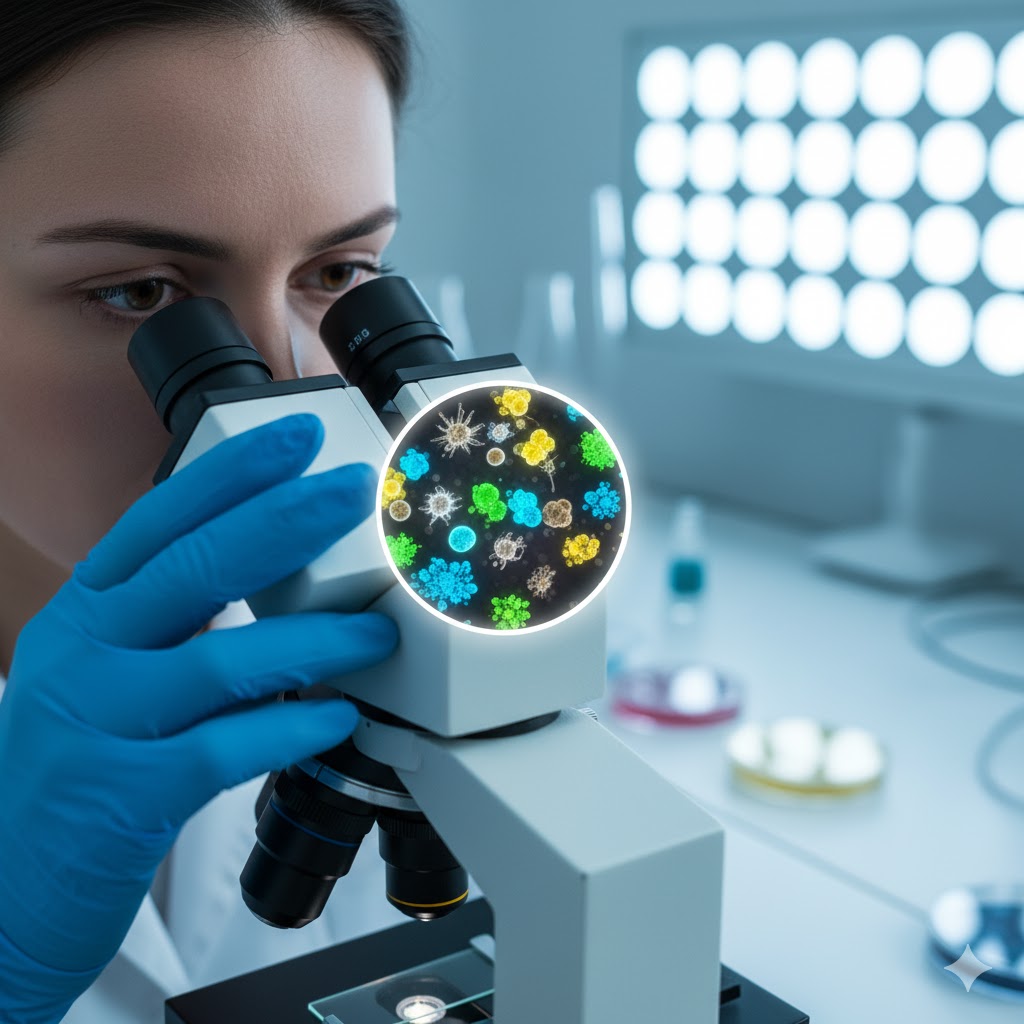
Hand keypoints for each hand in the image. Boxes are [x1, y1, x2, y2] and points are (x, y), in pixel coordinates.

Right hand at [0, 413, 397, 1021]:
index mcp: (84, 613)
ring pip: (222, 659)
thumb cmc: (72, 768)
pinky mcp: (123, 794)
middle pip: (196, 566)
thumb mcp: (100, 672)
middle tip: (354, 492)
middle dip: (285, 520)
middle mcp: (85, 653)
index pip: (159, 521)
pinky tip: (336, 719)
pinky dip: (289, 729)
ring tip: (378, 630)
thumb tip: (274, 575)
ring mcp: (98, 721)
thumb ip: (169, 623)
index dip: (230, 474)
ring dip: (315, 639)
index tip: (296, 438)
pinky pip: (224, 748)